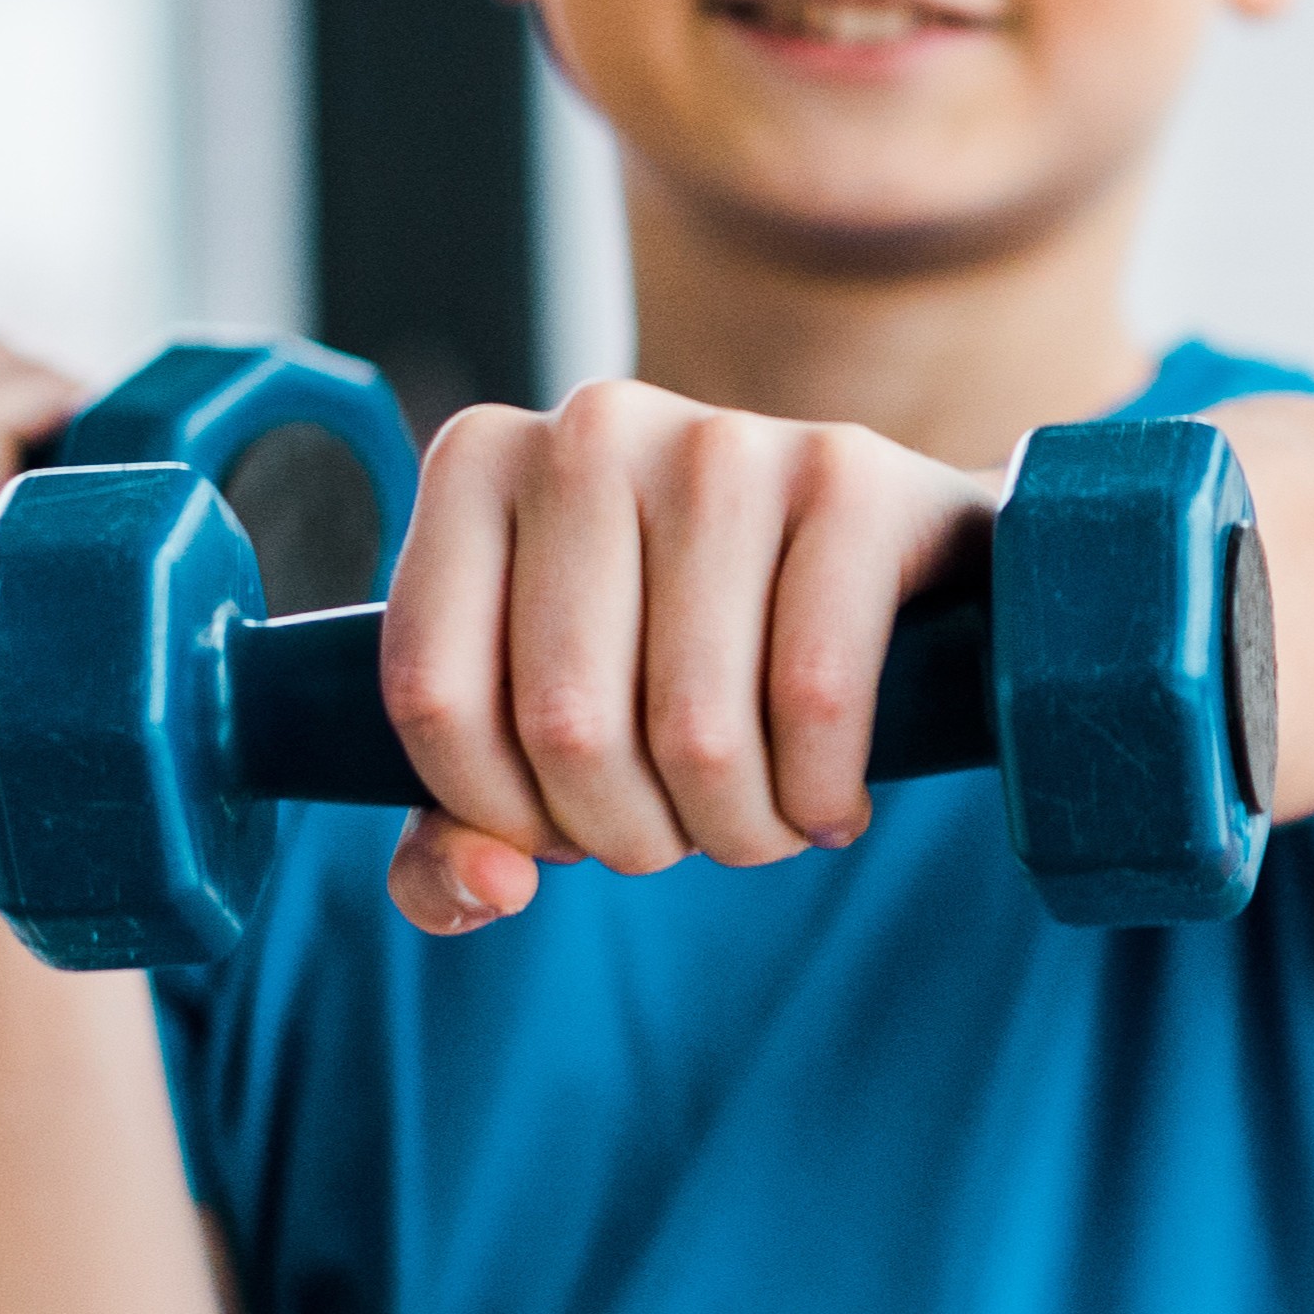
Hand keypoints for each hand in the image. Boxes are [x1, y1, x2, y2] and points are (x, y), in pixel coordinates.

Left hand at [376, 383, 994, 934]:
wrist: (879, 545)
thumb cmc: (680, 643)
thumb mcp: (547, 723)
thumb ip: (461, 831)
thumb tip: (492, 886)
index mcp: (477, 464)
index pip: (434, 696)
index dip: (498, 813)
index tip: (564, 831)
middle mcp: (590, 428)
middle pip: (568, 725)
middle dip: (631, 835)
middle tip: (681, 836)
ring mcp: (725, 441)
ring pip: (695, 730)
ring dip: (734, 831)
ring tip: (759, 824)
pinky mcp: (849, 475)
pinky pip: (814, 696)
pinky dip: (818, 794)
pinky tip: (828, 805)